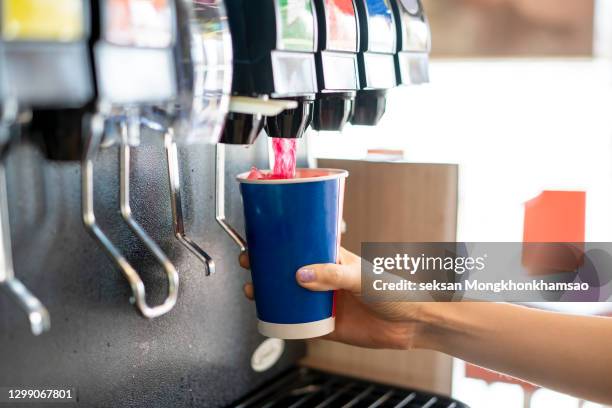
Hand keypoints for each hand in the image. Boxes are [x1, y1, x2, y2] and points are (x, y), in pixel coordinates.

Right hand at [239, 247, 428, 348]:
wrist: (414, 324)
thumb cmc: (396, 291)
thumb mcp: (363, 277)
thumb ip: (334, 275)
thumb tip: (301, 275)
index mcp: (334, 259)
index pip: (302, 244)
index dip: (280, 241)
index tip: (260, 239)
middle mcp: (326, 278)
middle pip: (289, 270)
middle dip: (267, 267)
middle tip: (250, 265)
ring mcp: (325, 301)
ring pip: (290, 295)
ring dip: (270, 294)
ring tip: (254, 291)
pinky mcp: (327, 325)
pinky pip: (299, 323)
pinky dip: (284, 321)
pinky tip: (270, 317)